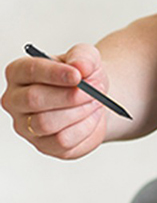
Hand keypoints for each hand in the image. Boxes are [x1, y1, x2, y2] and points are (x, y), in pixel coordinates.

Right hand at [2, 43, 109, 158]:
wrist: (95, 98)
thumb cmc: (83, 76)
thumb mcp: (87, 58)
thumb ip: (84, 56)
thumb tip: (81, 67)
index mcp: (20, 72)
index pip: (29, 71)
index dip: (54, 73)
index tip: (78, 76)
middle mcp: (15, 100)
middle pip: (33, 100)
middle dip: (69, 96)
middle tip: (94, 92)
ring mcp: (25, 126)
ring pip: (46, 123)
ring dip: (79, 111)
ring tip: (96, 101)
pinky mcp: (44, 145)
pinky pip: (62, 141)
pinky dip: (85, 127)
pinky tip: (92, 117)